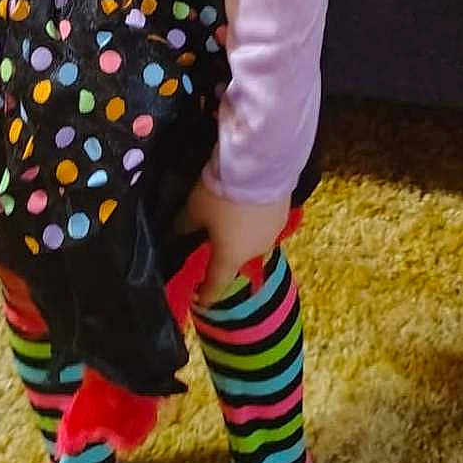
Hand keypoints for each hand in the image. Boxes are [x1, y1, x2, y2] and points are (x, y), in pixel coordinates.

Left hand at [179, 179, 288, 308]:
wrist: (260, 164)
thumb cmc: (223, 194)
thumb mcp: (195, 210)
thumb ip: (185, 227)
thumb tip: (177, 234)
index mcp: (230, 258)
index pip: (216, 285)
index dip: (206, 294)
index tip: (198, 299)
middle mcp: (255, 253)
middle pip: (236, 260)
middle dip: (224, 254)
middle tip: (212, 241)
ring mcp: (273, 234)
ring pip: (253, 241)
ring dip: (241, 235)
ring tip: (230, 217)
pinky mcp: (284, 213)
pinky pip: (264, 223)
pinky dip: (254, 219)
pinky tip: (248, 203)